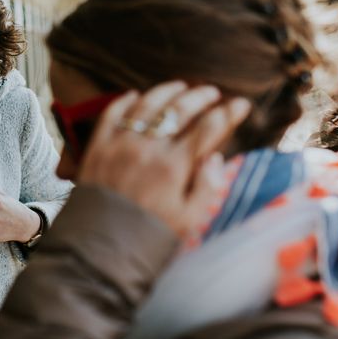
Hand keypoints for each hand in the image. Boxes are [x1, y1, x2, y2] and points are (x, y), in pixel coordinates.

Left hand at [78, 82, 249, 238]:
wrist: (97, 251)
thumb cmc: (147, 239)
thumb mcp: (187, 221)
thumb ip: (206, 188)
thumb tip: (216, 158)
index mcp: (174, 167)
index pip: (208, 129)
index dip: (228, 113)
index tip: (240, 104)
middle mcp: (148, 149)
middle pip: (180, 109)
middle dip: (201, 97)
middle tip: (212, 93)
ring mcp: (120, 144)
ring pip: (147, 104)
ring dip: (166, 92)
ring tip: (180, 87)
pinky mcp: (97, 147)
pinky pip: (112, 113)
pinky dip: (125, 101)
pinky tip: (135, 96)